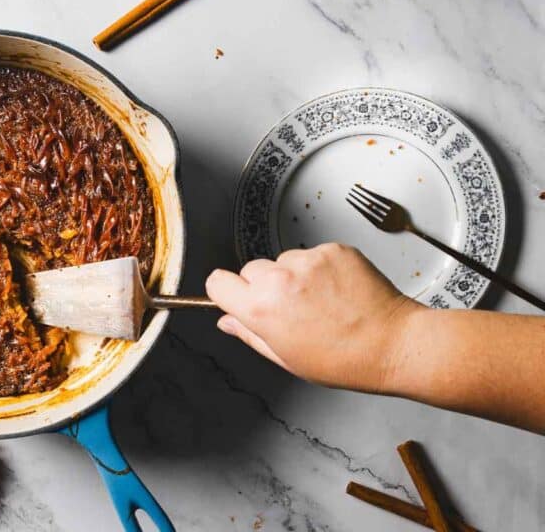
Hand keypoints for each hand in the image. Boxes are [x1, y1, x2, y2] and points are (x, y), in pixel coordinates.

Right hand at [205, 243, 422, 391]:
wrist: (394, 344)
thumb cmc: (344, 360)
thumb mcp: (286, 357)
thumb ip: (249, 334)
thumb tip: (227, 321)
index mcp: (261, 309)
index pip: (218, 282)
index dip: (227, 292)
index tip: (236, 298)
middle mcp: (280, 280)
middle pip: (251, 269)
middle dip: (263, 285)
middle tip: (290, 308)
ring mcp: (308, 262)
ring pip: (283, 261)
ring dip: (293, 276)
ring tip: (321, 301)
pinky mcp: (332, 250)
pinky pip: (312, 255)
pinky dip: (320, 268)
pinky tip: (337, 291)